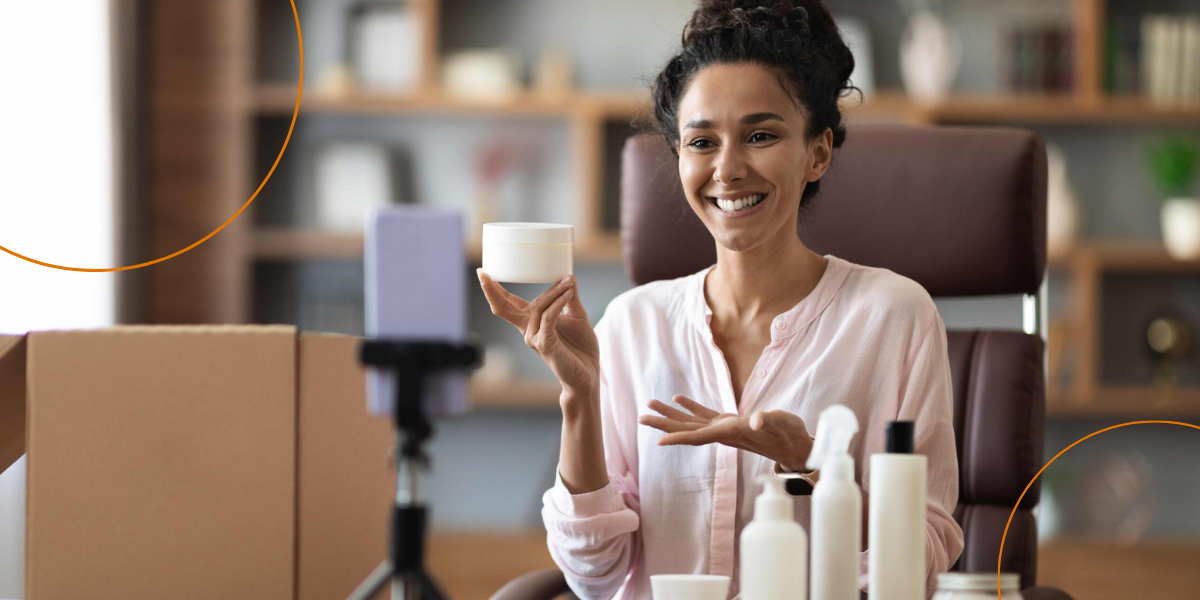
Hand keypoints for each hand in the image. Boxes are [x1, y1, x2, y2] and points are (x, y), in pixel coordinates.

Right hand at [478, 270, 599, 396]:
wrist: (588, 374)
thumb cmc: (580, 348)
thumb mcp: (576, 315)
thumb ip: (570, 296)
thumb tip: (569, 274)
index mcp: (532, 322)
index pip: (508, 303)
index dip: (494, 289)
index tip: (483, 272)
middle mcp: (528, 330)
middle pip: (502, 308)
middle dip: (491, 290)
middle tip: (482, 273)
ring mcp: (534, 338)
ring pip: (536, 307)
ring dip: (552, 291)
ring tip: (567, 281)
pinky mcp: (545, 345)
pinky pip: (548, 318)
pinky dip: (557, 303)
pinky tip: (567, 293)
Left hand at [638, 395, 813, 471]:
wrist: (796, 447)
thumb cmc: (790, 435)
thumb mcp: (782, 425)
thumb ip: (768, 421)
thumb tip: (755, 422)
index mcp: (731, 434)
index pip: (699, 438)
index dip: (679, 438)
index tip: (658, 441)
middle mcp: (722, 433)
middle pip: (688, 430)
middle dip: (664, 425)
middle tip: (641, 418)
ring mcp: (724, 428)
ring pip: (692, 422)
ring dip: (670, 415)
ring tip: (649, 405)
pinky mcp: (729, 422)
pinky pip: (704, 414)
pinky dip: (690, 407)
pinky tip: (677, 399)